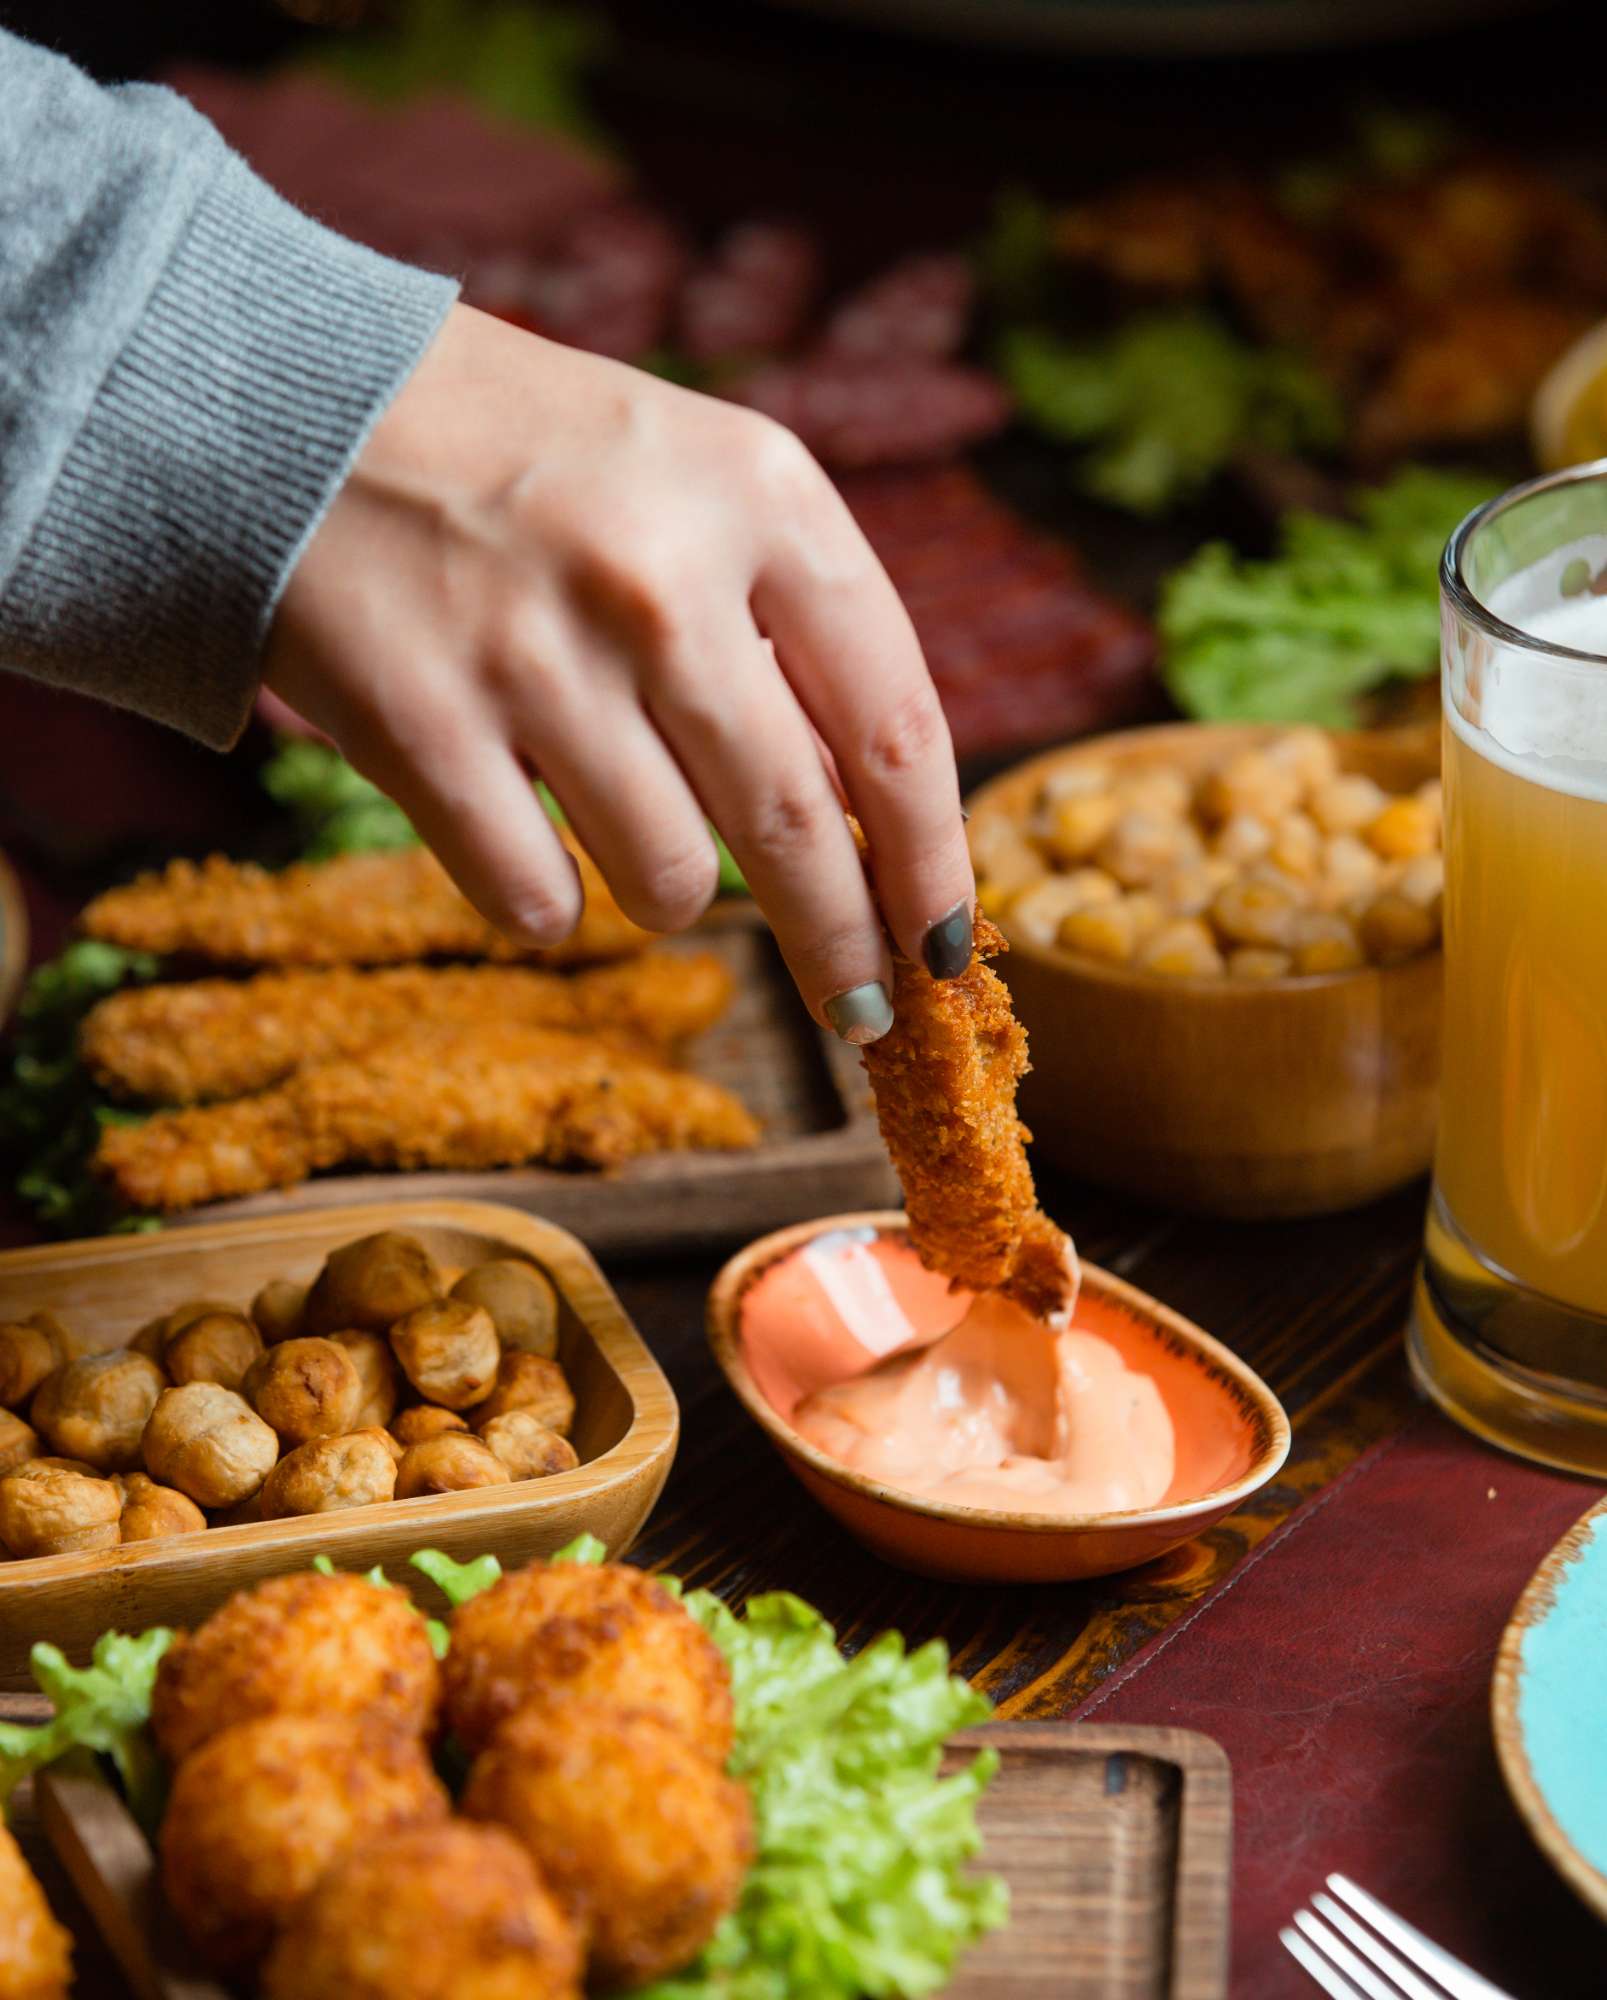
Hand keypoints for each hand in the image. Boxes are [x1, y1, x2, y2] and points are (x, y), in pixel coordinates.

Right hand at [263, 305, 973, 1040]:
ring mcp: (535, 653)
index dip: (935, 867)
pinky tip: (529, 843)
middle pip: (796, 833)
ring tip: (633, 835)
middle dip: (843, 947)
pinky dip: (548, 904)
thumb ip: (798, 629)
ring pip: (669, 883)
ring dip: (673, 898)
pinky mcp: (419, 726)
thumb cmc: (539, 460)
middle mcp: (661, 574)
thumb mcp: (702, 481)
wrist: (298, 402)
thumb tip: (881, 828)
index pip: (898, 730)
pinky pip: (534, 902)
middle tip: (861, 1011)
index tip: (947, 947)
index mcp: (763, 495)